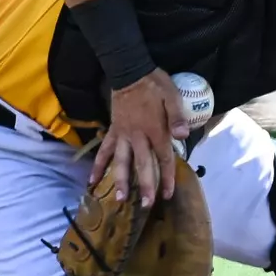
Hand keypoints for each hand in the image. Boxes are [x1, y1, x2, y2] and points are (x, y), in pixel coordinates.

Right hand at [91, 69, 187, 207]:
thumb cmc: (154, 84)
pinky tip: (92, 179)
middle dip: (145, 186)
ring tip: (119, 198)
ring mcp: (123, 135)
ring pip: (121, 161)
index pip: (164, 158)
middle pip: (142, 165)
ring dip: (120, 180)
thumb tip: (183, 136)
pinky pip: (104, 150)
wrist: (129, 71)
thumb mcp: (172, 96)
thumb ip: (177, 117)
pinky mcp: (113, 130)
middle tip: (145, 205)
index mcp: (155, 130)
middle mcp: (139, 136)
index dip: (167, 177)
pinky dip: (98, 164)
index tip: (168, 194)